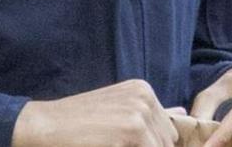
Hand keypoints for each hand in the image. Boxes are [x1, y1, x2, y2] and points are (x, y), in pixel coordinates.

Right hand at [12, 79, 178, 146]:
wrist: (49, 125)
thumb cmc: (81, 122)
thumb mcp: (119, 110)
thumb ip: (152, 114)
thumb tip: (182, 114)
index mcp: (143, 90)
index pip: (169, 132)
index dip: (152, 145)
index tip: (125, 143)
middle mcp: (145, 96)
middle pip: (167, 143)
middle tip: (117, 145)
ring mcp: (140, 111)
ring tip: (113, 146)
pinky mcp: (133, 129)